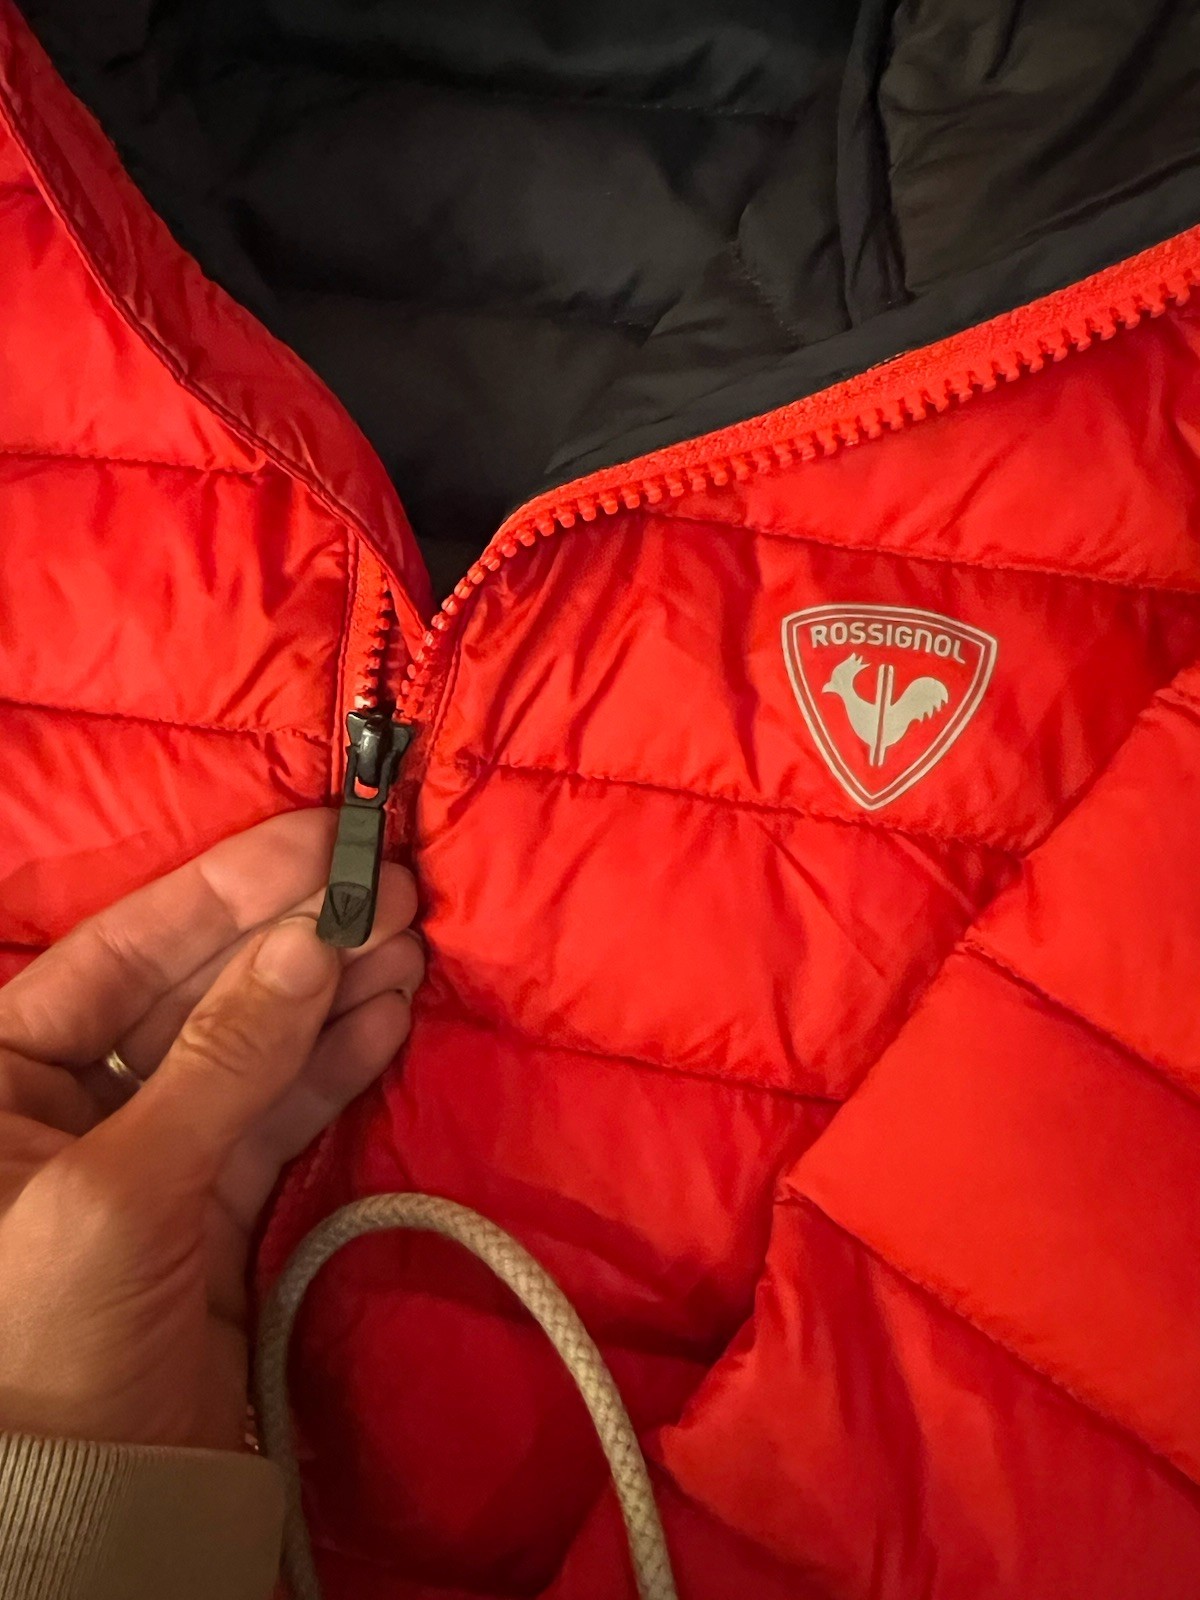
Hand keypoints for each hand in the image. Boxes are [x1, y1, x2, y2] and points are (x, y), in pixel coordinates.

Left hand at [0, 810, 422, 1450]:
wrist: (88, 1519)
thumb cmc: (47, 1343)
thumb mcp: (120, 1189)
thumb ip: (221, 1060)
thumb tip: (310, 942)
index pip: (119, 950)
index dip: (224, 887)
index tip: (318, 839)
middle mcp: (66, 1099)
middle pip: (196, 988)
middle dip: (294, 938)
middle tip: (388, 887)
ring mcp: (149, 1149)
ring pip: (252, 1045)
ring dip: (331, 992)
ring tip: (407, 940)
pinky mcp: (213, 1205)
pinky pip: (280, 1111)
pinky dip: (336, 1063)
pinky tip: (386, 1013)